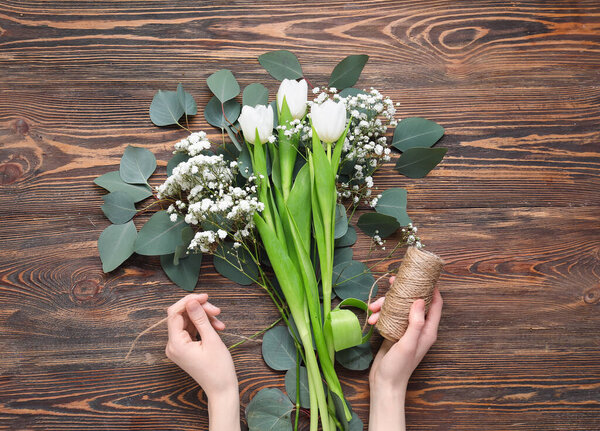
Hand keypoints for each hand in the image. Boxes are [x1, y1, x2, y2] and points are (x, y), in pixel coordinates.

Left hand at [165, 293, 239, 430]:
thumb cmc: (218, 368)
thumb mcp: (211, 340)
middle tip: (217, 310)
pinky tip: (217, 327)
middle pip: (182, 316)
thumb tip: (192, 301)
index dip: (189, 301)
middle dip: (200, 310)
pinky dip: (203, 326)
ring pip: (188, 322)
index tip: (205, 297)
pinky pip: (191, 330)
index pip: (174, 313)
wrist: (222, 389)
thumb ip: (200, 318)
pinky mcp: (185, 349)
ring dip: (204, 318)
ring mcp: (178, 347)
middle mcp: (173, 345)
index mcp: (175, 343)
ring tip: (220, 323)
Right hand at [367, 277, 442, 429]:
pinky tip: (371, 319)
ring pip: (398, 307)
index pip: (435, 304)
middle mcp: (419, 328)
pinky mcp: (393, 332)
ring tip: (372, 308)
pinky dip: (379, 314)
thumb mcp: (408, 344)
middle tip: (392, 281)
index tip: (423, 275)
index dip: (432, 288)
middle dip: (402, 291)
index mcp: (428, 330)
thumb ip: (416, 323)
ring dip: (385, 304)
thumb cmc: (399, 367)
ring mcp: (405, 329)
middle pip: (414, 301)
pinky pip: (388, 316)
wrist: (384, 383)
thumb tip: (420, 300)